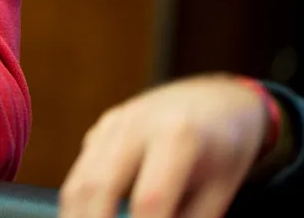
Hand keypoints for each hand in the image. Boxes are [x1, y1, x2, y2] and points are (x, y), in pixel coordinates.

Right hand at [59, 74, 283, 217]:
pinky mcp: (100, 130)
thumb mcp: (222, 187)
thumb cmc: (224, 147)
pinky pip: (80, 172)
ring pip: (80, 180)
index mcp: (178, 135)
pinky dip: (79, 206)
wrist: (212, 97)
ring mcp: (113, 124)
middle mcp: (137, 124)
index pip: (150, 197)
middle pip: (99, 185)